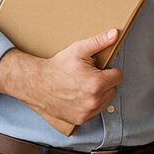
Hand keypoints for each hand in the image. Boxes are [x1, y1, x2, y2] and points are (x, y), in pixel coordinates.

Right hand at [0, 28, 123, 125]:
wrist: (36, 84)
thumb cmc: (58, 66)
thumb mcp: (79, 50)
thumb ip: (100, 41)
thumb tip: (115, 33)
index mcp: (96, 83)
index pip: (118, 76)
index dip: (109, 70)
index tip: (98, 69)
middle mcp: (93, 101)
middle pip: (113, 88)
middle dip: (104, 82)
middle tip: (88, 76)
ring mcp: (87, 112)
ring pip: (105, 100)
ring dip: (99, 93)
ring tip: (83, 85)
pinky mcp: (80, 119)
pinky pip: (95, 111)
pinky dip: (91, 104)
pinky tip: (80, 95)